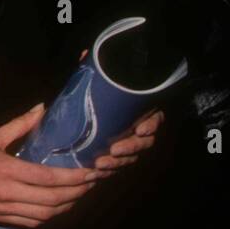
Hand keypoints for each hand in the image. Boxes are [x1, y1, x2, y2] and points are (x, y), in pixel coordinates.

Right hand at [0, 102, 104, 227]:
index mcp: (6, 170)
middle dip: (78, 192)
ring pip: (46, 215)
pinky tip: (57, 207)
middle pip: (53, 199)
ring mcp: (5, 209)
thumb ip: (18, 125)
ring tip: (79, 195)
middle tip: (92, 183)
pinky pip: (33, 223)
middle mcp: (8, 193)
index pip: (49, 177)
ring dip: (68, 207)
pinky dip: (50, 217)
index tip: (91, 172)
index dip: (74, 177)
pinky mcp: (1, 219)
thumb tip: (41, 108)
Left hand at [77, 46, 165, 169]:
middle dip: (131, 147)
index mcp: (136, 110)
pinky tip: (94, 173)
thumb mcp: (92, 82)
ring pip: (130, 157)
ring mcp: (126, 143)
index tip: (141, 128)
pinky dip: (106, 171)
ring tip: (100, 164)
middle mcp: (136, 128)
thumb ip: (92, 70)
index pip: (154, 118)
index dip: (151, 124)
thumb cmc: (92, 95)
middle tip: (114, 149)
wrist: (76, 116)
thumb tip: (86, 55)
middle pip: (143, 142)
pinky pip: (115, 166)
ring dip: (117, 163)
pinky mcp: (113, 156)